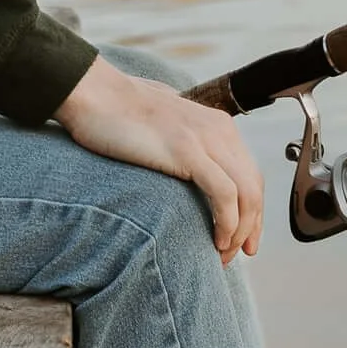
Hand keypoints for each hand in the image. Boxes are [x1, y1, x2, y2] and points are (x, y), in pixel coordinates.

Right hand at [55, 56, 263, 257]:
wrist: (93, 94)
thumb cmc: (117, 113)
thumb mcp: (164, 126)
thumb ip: (182, 143)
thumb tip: (182, 167)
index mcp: (217, 125)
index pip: (250, 175)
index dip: (251, 211)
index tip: (243, 239)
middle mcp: (219, 130)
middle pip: (253, 188)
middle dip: (251, 226)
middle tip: (237, 253)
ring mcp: (205, 139)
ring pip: (245, 194)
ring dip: (239, 231)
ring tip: (222, 253)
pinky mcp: (188, 151)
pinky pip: (224, 194)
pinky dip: (227, 222)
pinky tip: (217, 238)